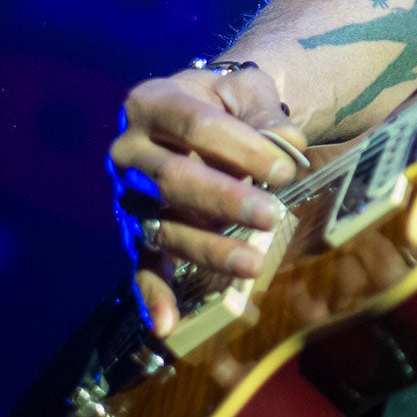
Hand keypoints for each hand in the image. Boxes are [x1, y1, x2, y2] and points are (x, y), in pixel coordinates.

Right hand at [107, 64, 307, 337]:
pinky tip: (166, 324)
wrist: (198, 113)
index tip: (286, 168)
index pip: (196, 125)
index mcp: (152, 101)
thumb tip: (289, 143)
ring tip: (254, 264)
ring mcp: (127, 195)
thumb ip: (266, 114)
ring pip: (164, 226)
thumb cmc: (227, 101)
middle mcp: (128, 150)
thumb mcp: (248, 92)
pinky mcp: (134, 231)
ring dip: (208, 248)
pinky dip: (152, 295)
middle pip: (174, 178)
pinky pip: (140, 265)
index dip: (242, 147)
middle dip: (225, 199)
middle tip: (272, 213)